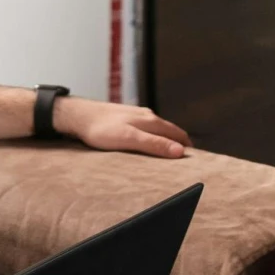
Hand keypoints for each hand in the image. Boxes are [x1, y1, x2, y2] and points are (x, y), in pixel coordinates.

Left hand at [56, 97, 192, 157]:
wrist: (78, 116)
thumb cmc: (101, 129)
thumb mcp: (130, 139)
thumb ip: (154, 144)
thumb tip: (179, 151)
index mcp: (151, 121)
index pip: (177, 134)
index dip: (187, 146)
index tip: (196, 159)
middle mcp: (146, 116)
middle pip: (170, 130)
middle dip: (180, 142)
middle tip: (187, 158)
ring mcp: (136, 115)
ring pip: (158, 128)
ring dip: (167, 139)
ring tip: (172, 152)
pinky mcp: (125, 118)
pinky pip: (146, 128)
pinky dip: (154, 136)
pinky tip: (149, 142)